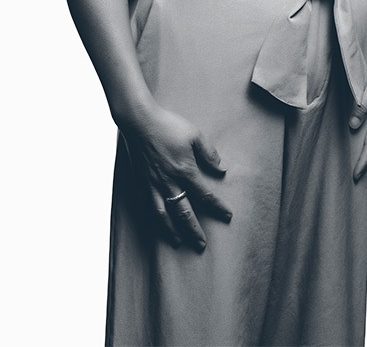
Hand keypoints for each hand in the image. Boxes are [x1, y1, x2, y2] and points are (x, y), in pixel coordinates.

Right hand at [124, 106, 231, 251]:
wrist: (139, 122)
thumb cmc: (167, 126)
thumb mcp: (194, 135)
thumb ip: (208, 153)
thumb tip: (221, 169)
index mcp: (185, 170)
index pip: (205, 195)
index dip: (217, 207)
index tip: (227, 216)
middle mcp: (169, 182)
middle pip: (184, 212)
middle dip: (194, 230)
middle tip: (201, 245)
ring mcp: (154, 184)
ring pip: (164, 214)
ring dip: (172, 230)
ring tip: (178, 242)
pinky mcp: (142, 182)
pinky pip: (150, 206)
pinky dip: (156, 219)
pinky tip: (159, 224)